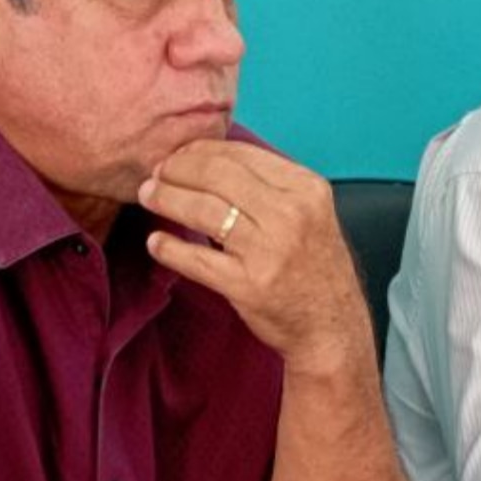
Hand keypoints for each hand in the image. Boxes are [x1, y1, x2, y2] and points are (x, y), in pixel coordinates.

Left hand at [139, 140, 371, 372]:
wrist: (332, 329)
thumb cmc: (315, 270)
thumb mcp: (311, 215)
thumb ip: (272, 187)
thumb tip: (210, 160)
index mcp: (306, 189)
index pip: (240, 154)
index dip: (198, 150)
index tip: (177, 156)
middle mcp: (291, 215)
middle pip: (217, 174)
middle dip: (177, 169)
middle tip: (155, 174)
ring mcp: (270, 250)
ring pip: (203, 210)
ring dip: (166, 199)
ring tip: (148, 196)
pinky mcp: (249, 285)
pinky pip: (197, 259)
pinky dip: (170, 248)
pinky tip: (155, 243)